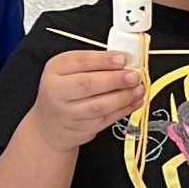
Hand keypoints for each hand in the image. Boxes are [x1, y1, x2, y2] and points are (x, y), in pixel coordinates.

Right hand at [27, 50, 144, 150]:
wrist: (50, 124)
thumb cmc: (62, 91)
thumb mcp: (68, 69)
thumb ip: (92, 62)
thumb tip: (122, 60)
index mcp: (54, 71)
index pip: (80, 62)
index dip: (104, 60)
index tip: (123, 59)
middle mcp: (58, 92)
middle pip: (88, 85)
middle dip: (115, 79)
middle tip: (133, 76)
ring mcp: (70, 113)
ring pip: (100, 106)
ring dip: (123, 96)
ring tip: (138, 88)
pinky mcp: (83, 128)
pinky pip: (107, 118)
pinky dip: (125, 109)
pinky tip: (135, 100)